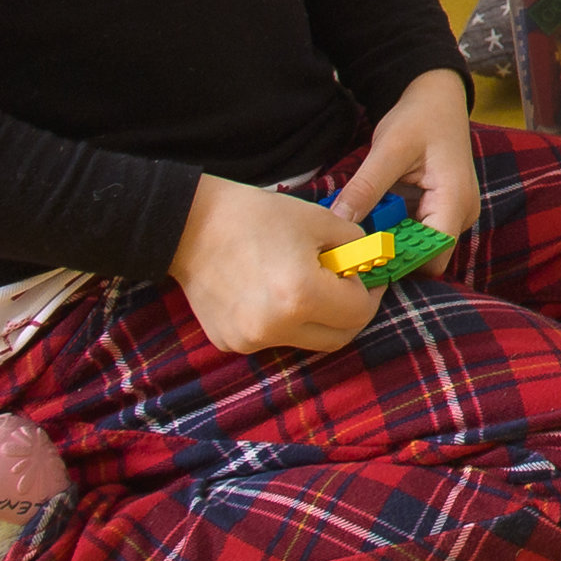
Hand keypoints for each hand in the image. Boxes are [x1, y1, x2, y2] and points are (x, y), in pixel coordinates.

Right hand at [171, 175, 379, 357]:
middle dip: (350, 313)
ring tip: (305, 282)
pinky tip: (272, 290)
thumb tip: (370, 264)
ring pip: (306, 340)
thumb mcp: (319, 221)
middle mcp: (275, 328)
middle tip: (348, 286)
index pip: (359, 313)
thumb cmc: (256, 217)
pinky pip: (274, 339)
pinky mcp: (230, 343)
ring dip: (317, 318)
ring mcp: (249, 341)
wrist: (190, 226)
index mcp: (301, 297)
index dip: (370, 292)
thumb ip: (356, 246)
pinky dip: (285, 321)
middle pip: (337, 338)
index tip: (367, 277)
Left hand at [329, 69, 480, 273]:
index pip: (432, 256)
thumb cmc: (420, 117)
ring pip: (418, 246)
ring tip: (359, 225)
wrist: (438, 98)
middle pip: (425, 256)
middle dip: (388, 253)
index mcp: (455, 200)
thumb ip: (365, 188)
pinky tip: (372, 215)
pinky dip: (392, 228)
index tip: (361, 257)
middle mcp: (461, 213)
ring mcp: (453, 213)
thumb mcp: (388, 149)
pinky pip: (416, 231)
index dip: (398, 262)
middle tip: (351, 243)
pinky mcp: (441, 210)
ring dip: (388, 240)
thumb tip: (338, 222)